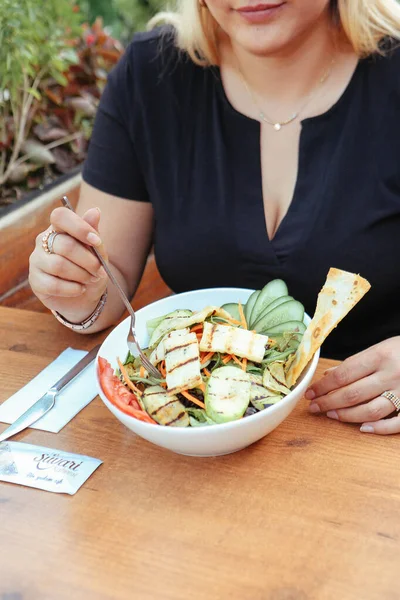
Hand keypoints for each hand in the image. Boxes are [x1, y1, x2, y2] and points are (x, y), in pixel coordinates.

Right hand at [29, 206, 107, 321]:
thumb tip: (95, 211)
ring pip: (59, 265)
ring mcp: (37, 261)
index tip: (96, 241)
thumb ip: (94, 233)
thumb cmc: (90, 269)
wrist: (85, 296)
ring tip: (90, 280)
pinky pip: (53, 284)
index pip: (60, 216)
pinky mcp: (35, 281)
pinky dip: (72, 289)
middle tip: (99, 271)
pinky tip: (80, 289)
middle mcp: (43, 241)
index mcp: (59, 228)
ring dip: (81, 275)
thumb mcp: (98, 253)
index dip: (79, 227)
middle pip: (65, 245)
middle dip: (88, 261)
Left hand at [305, 337, 399, 434]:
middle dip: (328, 402)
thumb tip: (329, 376)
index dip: (323, 386)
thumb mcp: (381, 348)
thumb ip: (356, 363)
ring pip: (370, 410)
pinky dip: (379, 428)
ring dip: (347, 415)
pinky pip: (396, 423)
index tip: (310, 392)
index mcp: (380, 356)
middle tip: (314, 407)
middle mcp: (391, 374)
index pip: (343, 374)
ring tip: (331, 415)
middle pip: (352, 394)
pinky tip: (363, 428)